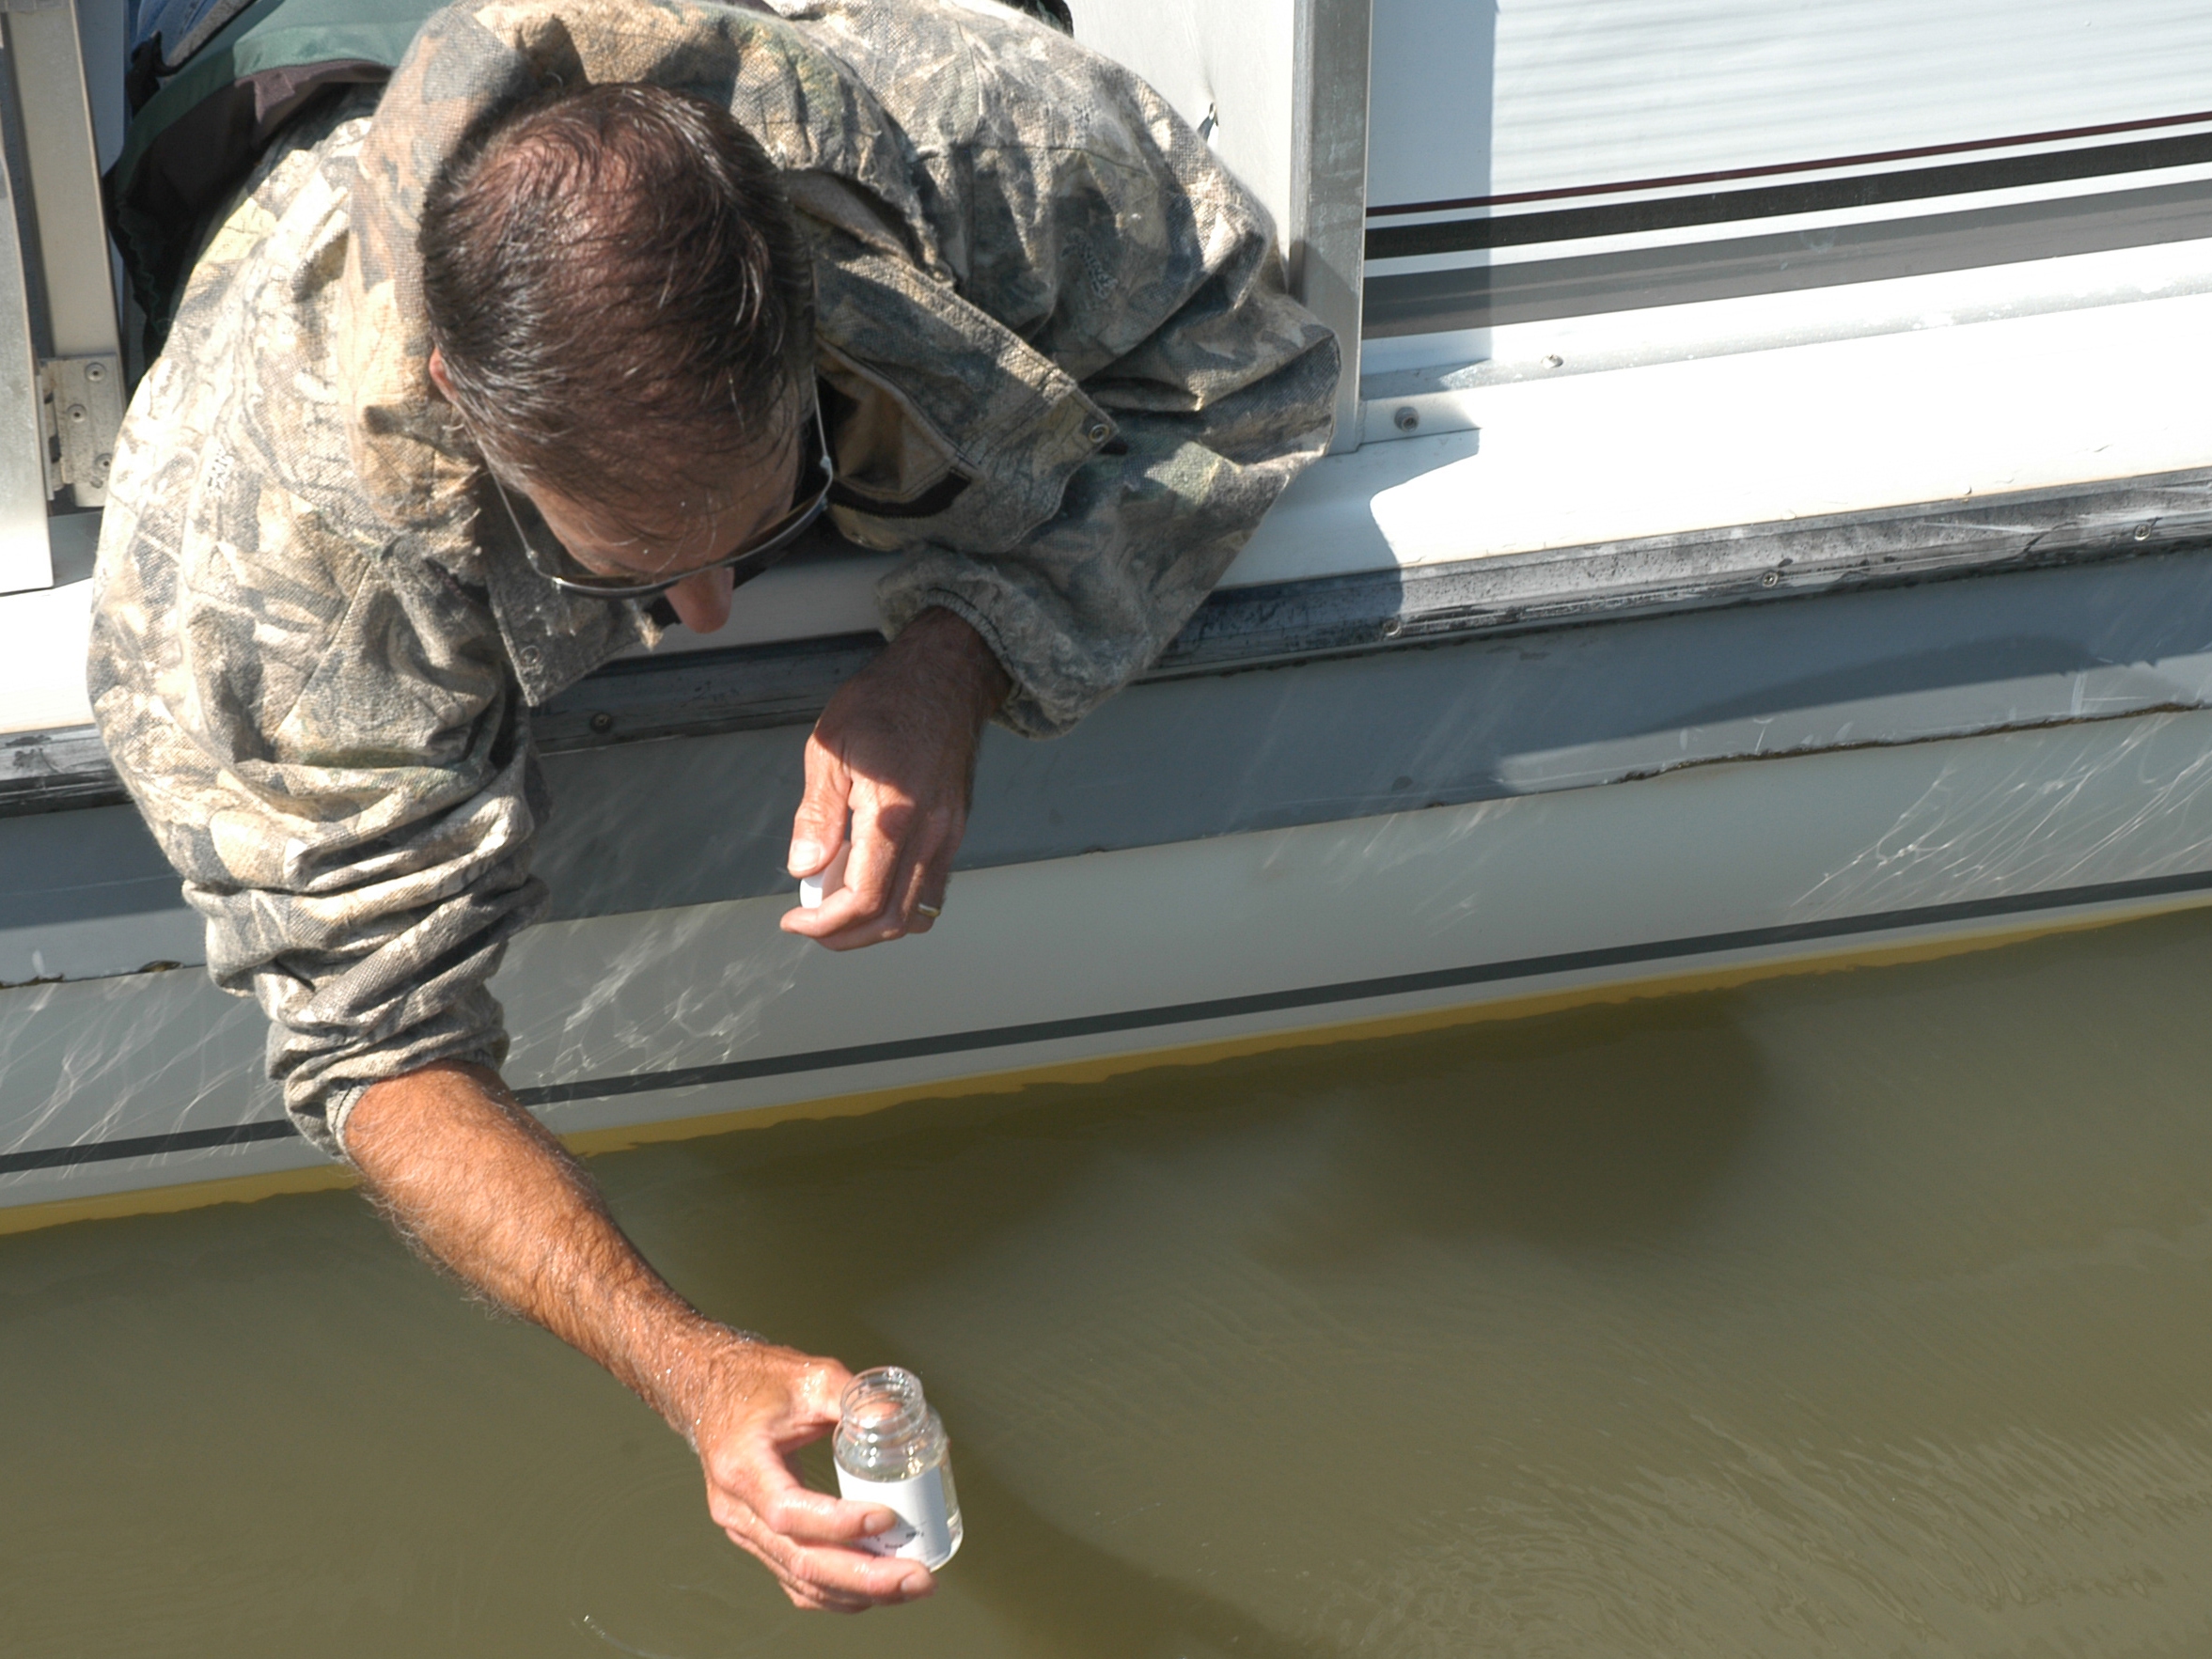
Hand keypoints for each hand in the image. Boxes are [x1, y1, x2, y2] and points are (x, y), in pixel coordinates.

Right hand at [678, 1332, 934, 1612]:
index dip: (838, 1524)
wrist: (712, 1392)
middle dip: (865, 1577)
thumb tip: (904, 1423)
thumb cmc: (756, 1382)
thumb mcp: (811, 1377)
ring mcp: (744, 1531)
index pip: (788, 1511)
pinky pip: (796, 1579)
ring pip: (801, 1579)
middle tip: (917, 1576)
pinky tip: (875, 1589)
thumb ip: (858, 1399)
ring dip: (860, 1591)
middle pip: (800, 1560)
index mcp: (743, 1465)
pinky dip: (837, 1592)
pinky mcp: (758, 1539)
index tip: (886, 1518)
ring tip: (910, 1584)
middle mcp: (737, 1509)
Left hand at [782, 606, 1010, 947]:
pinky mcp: (956, 831)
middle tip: (812, 926)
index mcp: (895, 814)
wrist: (944, 676)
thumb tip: (804, 867)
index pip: (864, 899)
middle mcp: (932, 832)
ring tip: (838, 910)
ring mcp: (950, 834)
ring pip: (921, 913)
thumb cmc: (885, 701)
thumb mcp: (829, 748)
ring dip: (876, 927)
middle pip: (895, 920)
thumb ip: (817, 815)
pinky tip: (870, 886)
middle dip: (847, 936)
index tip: (796, 920)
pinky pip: (933, 889)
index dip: (825, 924)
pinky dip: (901, 905)